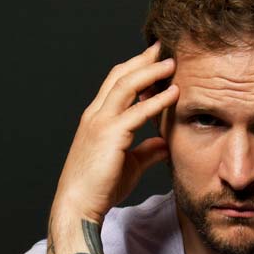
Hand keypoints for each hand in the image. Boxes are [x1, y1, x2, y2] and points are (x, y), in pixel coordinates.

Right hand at [53, 41, 178, 222]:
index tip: (155, 59)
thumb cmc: (100, 188)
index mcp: (97, 119)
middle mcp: (96, 115)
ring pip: (126, 86)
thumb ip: (147, 151)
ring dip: (150, 72)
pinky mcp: (109, 135)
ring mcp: (100, 123)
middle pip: (120, 76)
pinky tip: (174, 93)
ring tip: (172, 62)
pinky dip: (157, 100)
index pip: (115, 83)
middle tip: (163, 48)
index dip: (135, 68)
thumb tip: (164, 144)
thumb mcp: (129, 165)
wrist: (79, 206)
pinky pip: (137, 112)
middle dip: (142, 60)